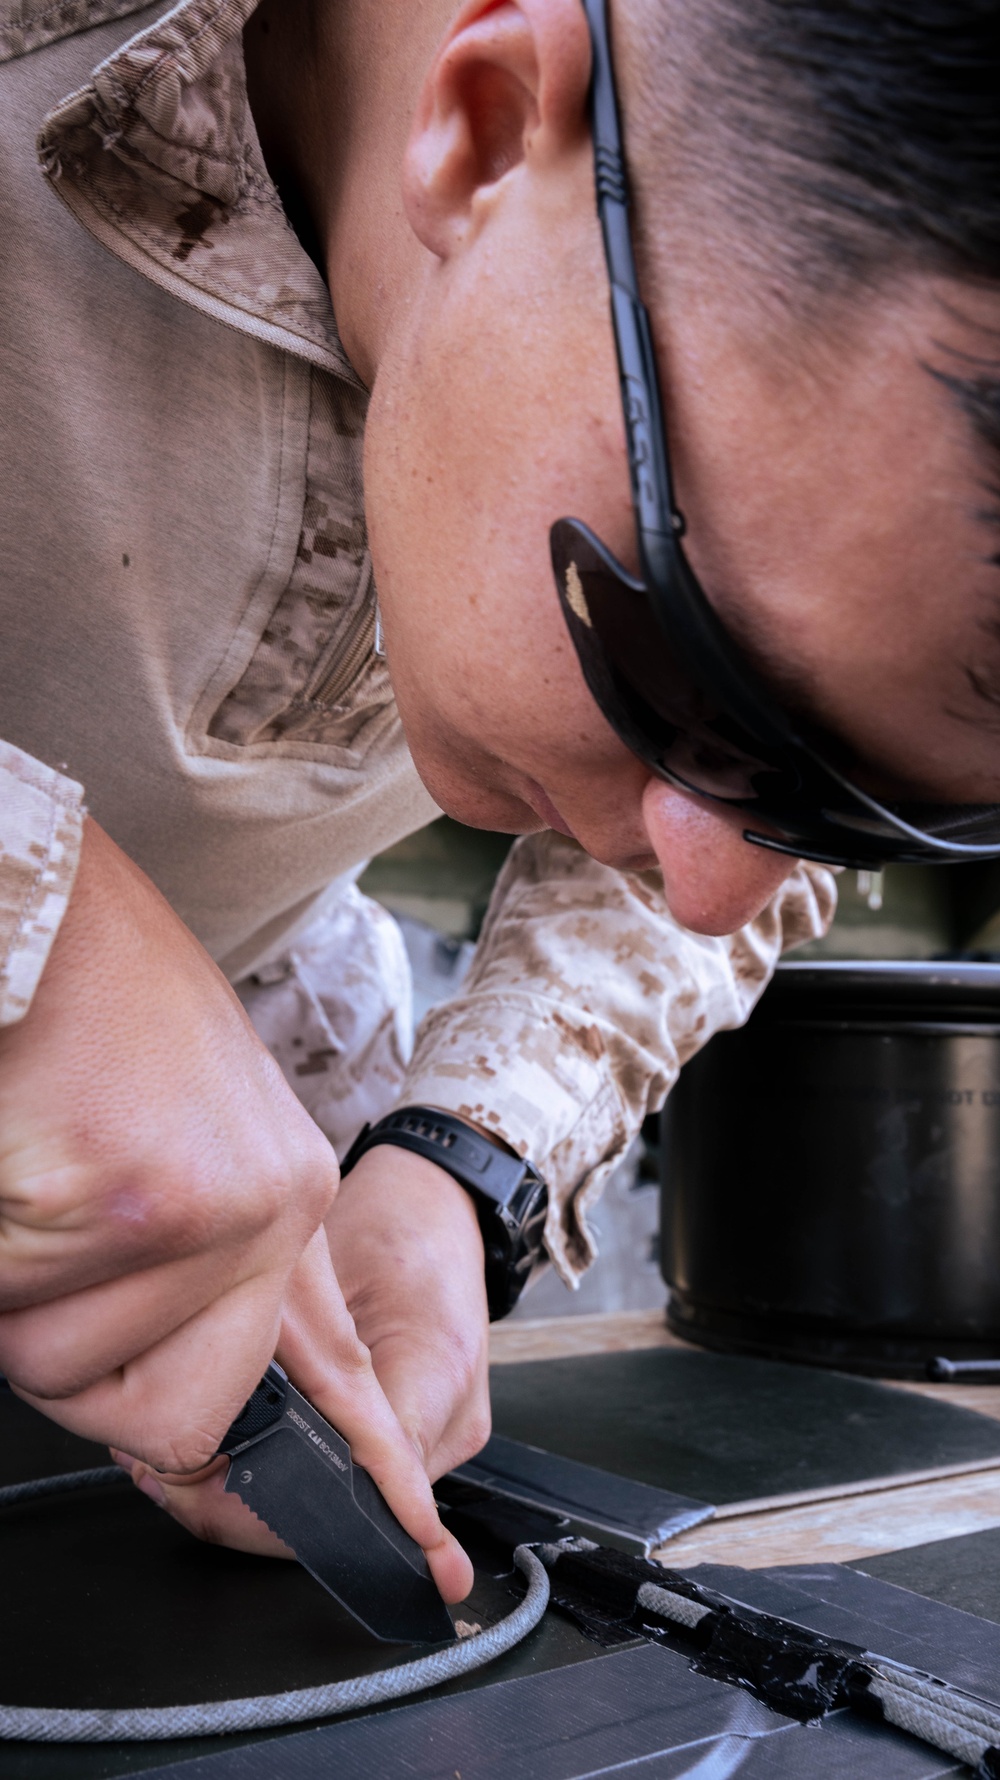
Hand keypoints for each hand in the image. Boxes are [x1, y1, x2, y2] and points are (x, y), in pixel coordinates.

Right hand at [0, 819, 469, 1601]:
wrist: (50, 901)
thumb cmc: (100, 1002)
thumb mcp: (202, 1122)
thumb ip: (217, 1248)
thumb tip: (200, 1377)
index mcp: (287, 1193)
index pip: (335, 1369)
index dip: (371, 1469)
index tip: (420, 1551)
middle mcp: (269, 1210)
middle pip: (173, 1418)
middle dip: (86, 1363)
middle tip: (59, 1244)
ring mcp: (204, 1210)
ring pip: (68, 1369)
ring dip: (24, 1293)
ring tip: (42, 1170)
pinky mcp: (126, 1201)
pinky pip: (18, 1310)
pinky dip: (0, 1256)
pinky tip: (25, 1156)